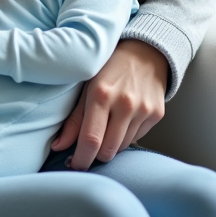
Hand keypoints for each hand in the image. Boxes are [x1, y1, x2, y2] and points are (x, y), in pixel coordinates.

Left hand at [50, 40, 167, 169]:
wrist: (145, 51)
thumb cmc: (109, 67)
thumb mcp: (86, 85)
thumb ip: (74, 119)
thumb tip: (58, 147)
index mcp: (101, 94)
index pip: (90, 140)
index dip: (81, 159)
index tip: (74, 165)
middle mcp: (124, 103)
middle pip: (108, 150)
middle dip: (95, 156)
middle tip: (88, 151)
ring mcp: (143, 109)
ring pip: (122, 147)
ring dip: (111, 146)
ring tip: (105, 130)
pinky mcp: (157, 114)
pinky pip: (137, 138)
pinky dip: (126, 136)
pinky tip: (122, 121)